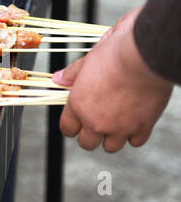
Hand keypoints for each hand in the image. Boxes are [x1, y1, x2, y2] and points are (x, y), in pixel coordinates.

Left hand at [53, 8, 173, 152]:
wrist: (144, 57)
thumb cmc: (116, 54)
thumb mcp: (87, 60)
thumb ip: (72, 74)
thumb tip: (58, 79)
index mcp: (79, 104)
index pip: (67, 128)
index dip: (70, 127)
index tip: (75, 124)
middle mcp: (96, 120)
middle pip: (86, 143)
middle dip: (89, 136)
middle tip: (95, 126)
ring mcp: (119, 127)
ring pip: (110, 147)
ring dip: (111, 138)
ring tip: (115, 124)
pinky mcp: (141, 127)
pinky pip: (135, 142)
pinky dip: (134, 134)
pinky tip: (134, 122)